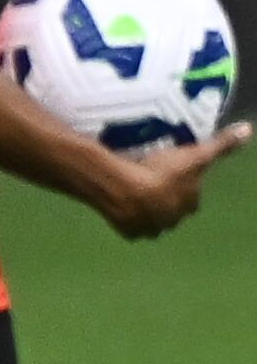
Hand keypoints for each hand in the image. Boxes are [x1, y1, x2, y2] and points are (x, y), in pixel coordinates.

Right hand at [101, 121, 249, 237]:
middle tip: (149, 179)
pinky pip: (129, 224)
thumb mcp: (195, 155)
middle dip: (164, 198)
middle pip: (172, 209)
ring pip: (151, 218)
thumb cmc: (161, 173)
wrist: (123, 190)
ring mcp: (151, 229)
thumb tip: (248, 130)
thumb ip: (220, 145)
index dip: (183, 185)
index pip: (191, 195)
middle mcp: (174, 221)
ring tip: (131, 189)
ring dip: (145, 208)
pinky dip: (126, 216)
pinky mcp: (129, 233)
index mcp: (190, 204)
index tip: (171, 172)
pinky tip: (119, 202)